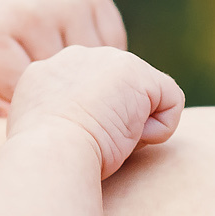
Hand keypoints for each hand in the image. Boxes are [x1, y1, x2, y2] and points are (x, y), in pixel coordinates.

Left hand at [0, 0, 128, 113]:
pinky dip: (99, 62)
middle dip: (57, 96)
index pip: (19, 93)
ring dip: (83, 81)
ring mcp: (66, 0)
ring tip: (68, 86)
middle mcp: (31, 9)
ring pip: (89, 66)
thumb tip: (6, 115)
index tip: (28, 112)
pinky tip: (82, 64)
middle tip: (52, 101)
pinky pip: (109, 48)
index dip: (27, 111)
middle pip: (58, 80)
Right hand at [7, 46, 182, 174]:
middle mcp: (76, 57)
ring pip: (143, 97)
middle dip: (114, 120)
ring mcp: (109, 60)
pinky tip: (130, 140)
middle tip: (91, 144)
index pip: (86, 93)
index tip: (75, 145)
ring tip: (107, 141)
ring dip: (133, 127)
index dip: (92, 123)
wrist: (51, 153)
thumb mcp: (44, 130)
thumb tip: (83, 123)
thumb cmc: (44, 159)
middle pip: (117, 91)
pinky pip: (170, 101)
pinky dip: (160, 129)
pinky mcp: (139, 73)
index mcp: (46, 73)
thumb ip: (61, 116)